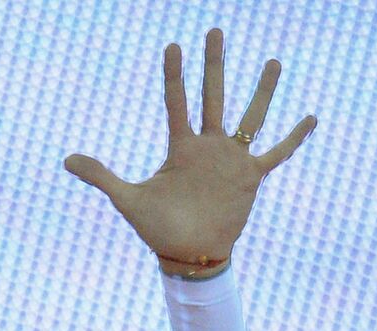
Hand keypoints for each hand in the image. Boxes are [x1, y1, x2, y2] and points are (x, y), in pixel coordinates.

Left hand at [64, 27, 316, 263]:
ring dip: (262, 90)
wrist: (189, 254)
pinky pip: (276, 153)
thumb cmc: (159, 229)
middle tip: (214, 31)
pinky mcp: (250, 177)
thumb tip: (66, 159)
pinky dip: (294, 138)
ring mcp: (231, 159)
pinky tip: (310, 117)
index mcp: (181, 148)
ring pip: (251, 115)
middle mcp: (208, 146)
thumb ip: (101, 176)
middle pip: (213, 95)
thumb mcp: (128, 200)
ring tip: (273, 60)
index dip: (174, 74)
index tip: (173, 46)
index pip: (177, 101)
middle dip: (213, 64)